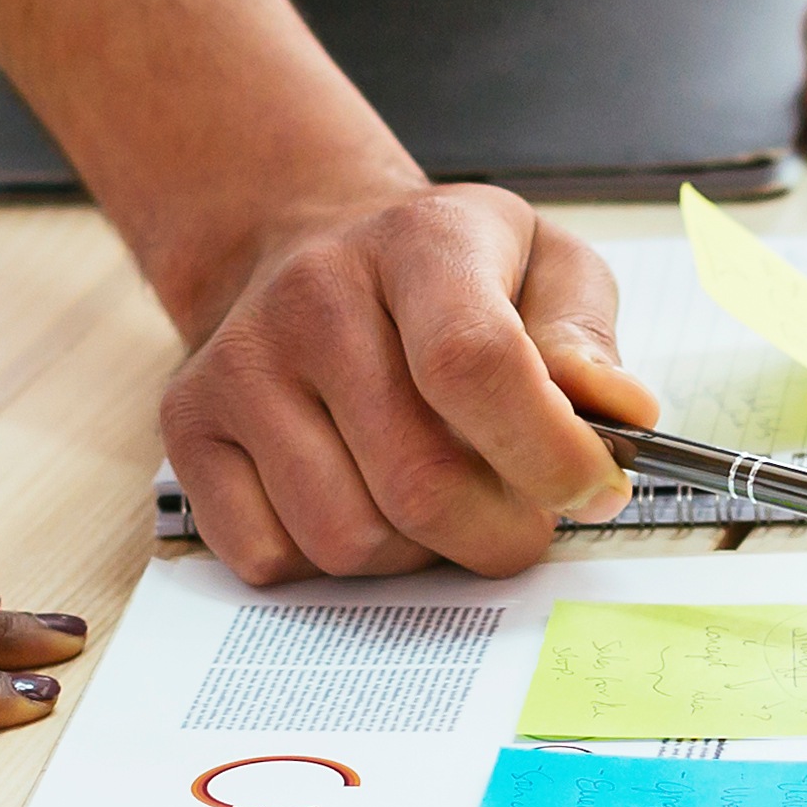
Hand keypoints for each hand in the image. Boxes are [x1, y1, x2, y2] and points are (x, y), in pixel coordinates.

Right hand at [159, 183, 652, 584]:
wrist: (305, 245)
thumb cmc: (449, 277)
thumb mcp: (544, 266)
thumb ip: (588, 340)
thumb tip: (619, 417)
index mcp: (419, 240)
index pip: (476, 364)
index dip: (547, 455)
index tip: (593, 491)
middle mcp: (313, 295)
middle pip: (419, 482)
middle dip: (498, 532)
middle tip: (523, 516)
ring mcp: (238, 365)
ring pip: (347, 541)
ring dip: (415, 553)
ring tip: (434, 497)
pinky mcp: (188, 429)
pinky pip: (271, 560)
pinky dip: (332, 565)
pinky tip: (359, 500)